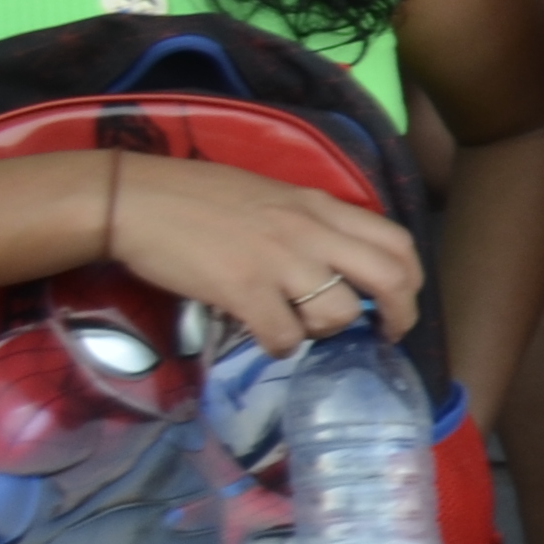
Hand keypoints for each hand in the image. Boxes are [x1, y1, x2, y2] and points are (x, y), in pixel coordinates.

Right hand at [106, 154, 426, 352]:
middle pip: (391, 280)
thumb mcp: (271, 196)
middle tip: (381, 335)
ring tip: (299, 326)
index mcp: (319, 206)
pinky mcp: (244, 289)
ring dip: (326, 333)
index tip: (398, 302)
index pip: (397, 241)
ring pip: (339, 315)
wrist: (131, 198)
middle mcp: (309, 231)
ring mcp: (278, 261)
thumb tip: (341, 264)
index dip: (411, 280)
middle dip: (398, 317)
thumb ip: (311, 224)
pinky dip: (283, 347)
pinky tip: (267, 338)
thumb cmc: (196, 196)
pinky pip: (287, 337)